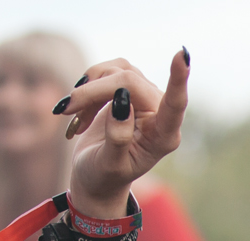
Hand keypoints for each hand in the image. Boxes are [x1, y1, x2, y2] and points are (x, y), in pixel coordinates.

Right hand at [58, 51, 190, 218]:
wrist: (95, 175)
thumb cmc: (104, 176)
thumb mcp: (109, 164)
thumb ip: (117, 137)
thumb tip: (122, 101)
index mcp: (163, 136)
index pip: (175, 104)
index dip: (178, 78)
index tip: (183, 55)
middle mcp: (159, 113)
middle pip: (129, 82)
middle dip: (94, 91)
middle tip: (66, 110)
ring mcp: (145, 98)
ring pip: (117, 71)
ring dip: (89, 89)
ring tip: (75, 116)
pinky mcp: (130, 87)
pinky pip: (109, 71)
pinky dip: (88, 86)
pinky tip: (79, 109)